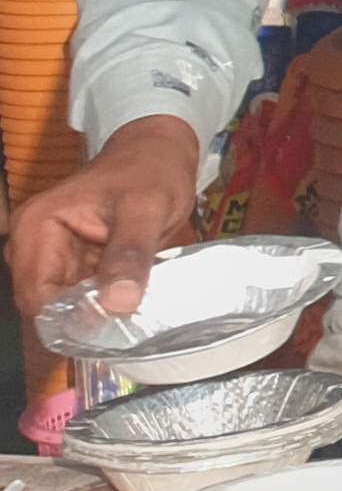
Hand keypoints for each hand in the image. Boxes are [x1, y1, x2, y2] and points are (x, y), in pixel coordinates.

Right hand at [6, 115, 201, 318]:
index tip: (107, 336)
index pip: (36, 295)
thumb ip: (130, 253)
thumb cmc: (151, 172)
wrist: (160, 153)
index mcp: (36, 228)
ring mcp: (50, 255)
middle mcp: (32, 244)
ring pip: (62, 305)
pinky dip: (100, 306)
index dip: (67, 321)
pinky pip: (79, 296)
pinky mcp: (72, 262)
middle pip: (45, 304)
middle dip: (80, 323)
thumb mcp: (147, 208)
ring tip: (130, 327)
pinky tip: (128, 313)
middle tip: (124, 335)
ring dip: (92, 318)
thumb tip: (118, 304)